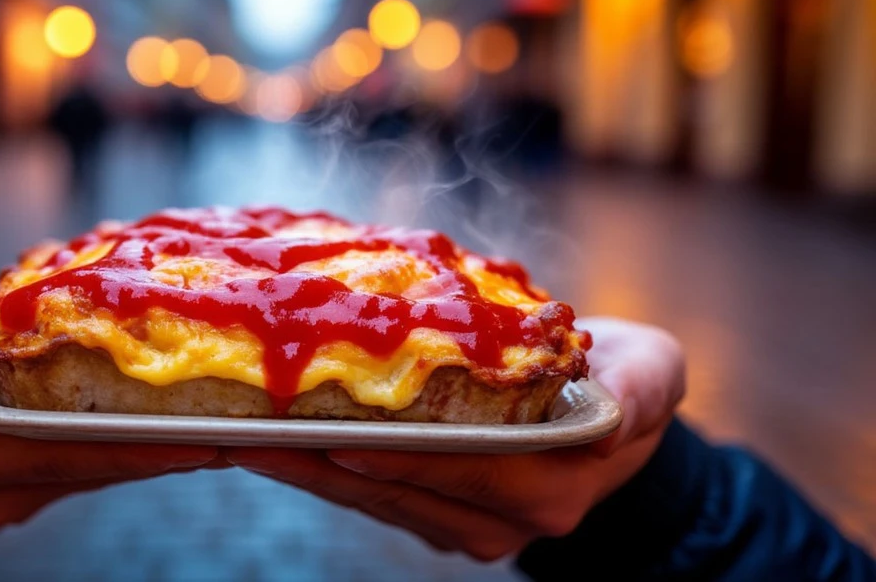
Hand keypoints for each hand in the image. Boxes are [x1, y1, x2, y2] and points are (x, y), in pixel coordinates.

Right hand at [0, 289, 217, 527]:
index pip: (63, 454)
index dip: (131, 448)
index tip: (196, 441)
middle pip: (100, 466)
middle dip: (168, 450)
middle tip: (241, 433)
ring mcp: (20, 484)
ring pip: (106, 466)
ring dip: (164, 446)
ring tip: (232, 425)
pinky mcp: (37, 471)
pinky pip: (97, 456)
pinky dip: (138, 437)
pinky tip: (183, 417)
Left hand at [226, 317, 684, 560]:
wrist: (609, 415)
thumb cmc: (627, 382)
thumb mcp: (653, 374)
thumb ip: (640, 389)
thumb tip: (606, 404)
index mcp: (546, 489)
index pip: (458, 470)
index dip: (396, 454)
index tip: (330, 434)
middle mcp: (497, 521)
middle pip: (392, 488)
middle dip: (317, 460)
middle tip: (250, 428)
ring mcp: (460, 522)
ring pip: (367, 494)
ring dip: (304, 463)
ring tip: (242, 430)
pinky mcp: (432, 511)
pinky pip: (368, 488)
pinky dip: (320, 461)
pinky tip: (277, 433)